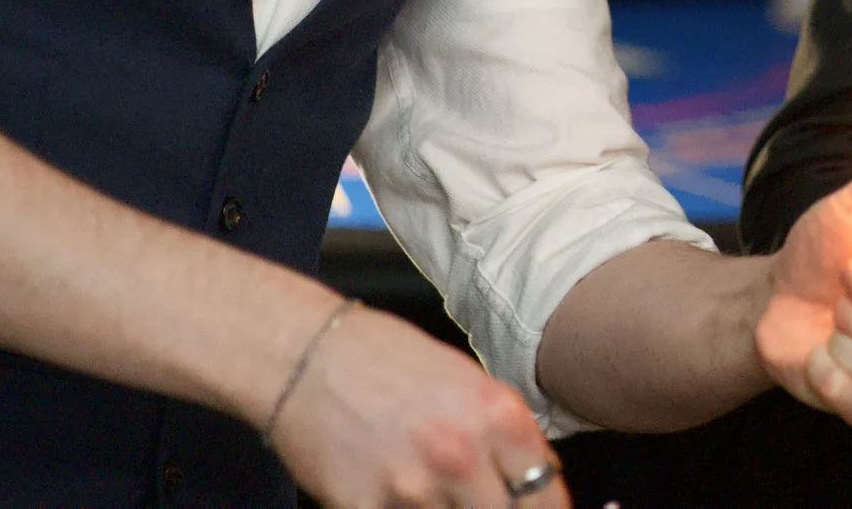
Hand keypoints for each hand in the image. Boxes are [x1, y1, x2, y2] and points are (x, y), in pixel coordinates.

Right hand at [267, 303, 565, 508]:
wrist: (306, 357)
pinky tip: (390, 492)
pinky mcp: (362, 507)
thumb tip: (531, 480)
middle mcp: (461, 453)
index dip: (545, 508)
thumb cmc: (385, 361)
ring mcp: (411, 487)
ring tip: (422, 483)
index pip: (546, 492)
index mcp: (496, 416)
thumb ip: (502, 436)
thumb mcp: (467, 383)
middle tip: (471, 496)